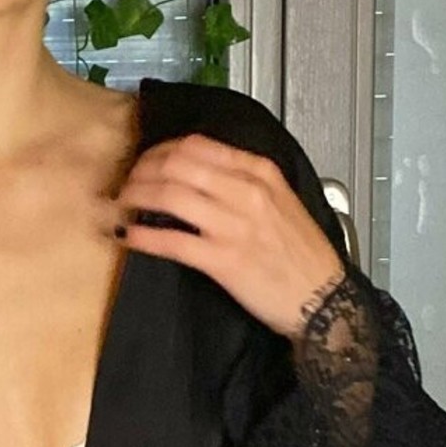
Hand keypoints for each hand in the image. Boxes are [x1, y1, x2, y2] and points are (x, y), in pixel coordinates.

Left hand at [113, 133, 346, 339]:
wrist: (324, 300)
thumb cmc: (302, 255)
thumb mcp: (280, 201)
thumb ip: (244, 181)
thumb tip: (197, 173)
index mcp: (260, 173)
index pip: (197, 145)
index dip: (160, 150)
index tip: (145, 162)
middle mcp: (246, 192)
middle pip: (176, 164)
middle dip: (141, 171)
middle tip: (126, 183)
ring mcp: (233, 226)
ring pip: (169, 195)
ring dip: (135, 197)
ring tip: (122, 204)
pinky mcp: (222, 261)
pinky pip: (171, 241)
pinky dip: (143, 235)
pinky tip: (128, 234)